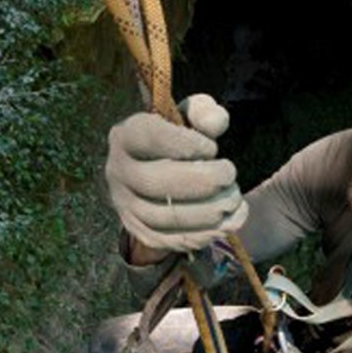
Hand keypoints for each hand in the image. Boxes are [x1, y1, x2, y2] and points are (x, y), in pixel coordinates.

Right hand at [105, 94, 247, 255]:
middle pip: (157, 183)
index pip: (150, 137)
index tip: (212, 147)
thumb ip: (204, 111)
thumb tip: (216, 122)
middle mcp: (118, 172)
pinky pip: (171, 240)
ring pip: (165, 217)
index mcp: (127, 135)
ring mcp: (126, 206)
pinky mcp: (141, 232)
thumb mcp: (190, 116)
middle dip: (203, 181)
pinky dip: (204, 234)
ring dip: (208, 211)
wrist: (158, 171)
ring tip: (233, 198)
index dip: (187, 143)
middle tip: (230, 174)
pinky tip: (228, 221)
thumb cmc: (179, 138)